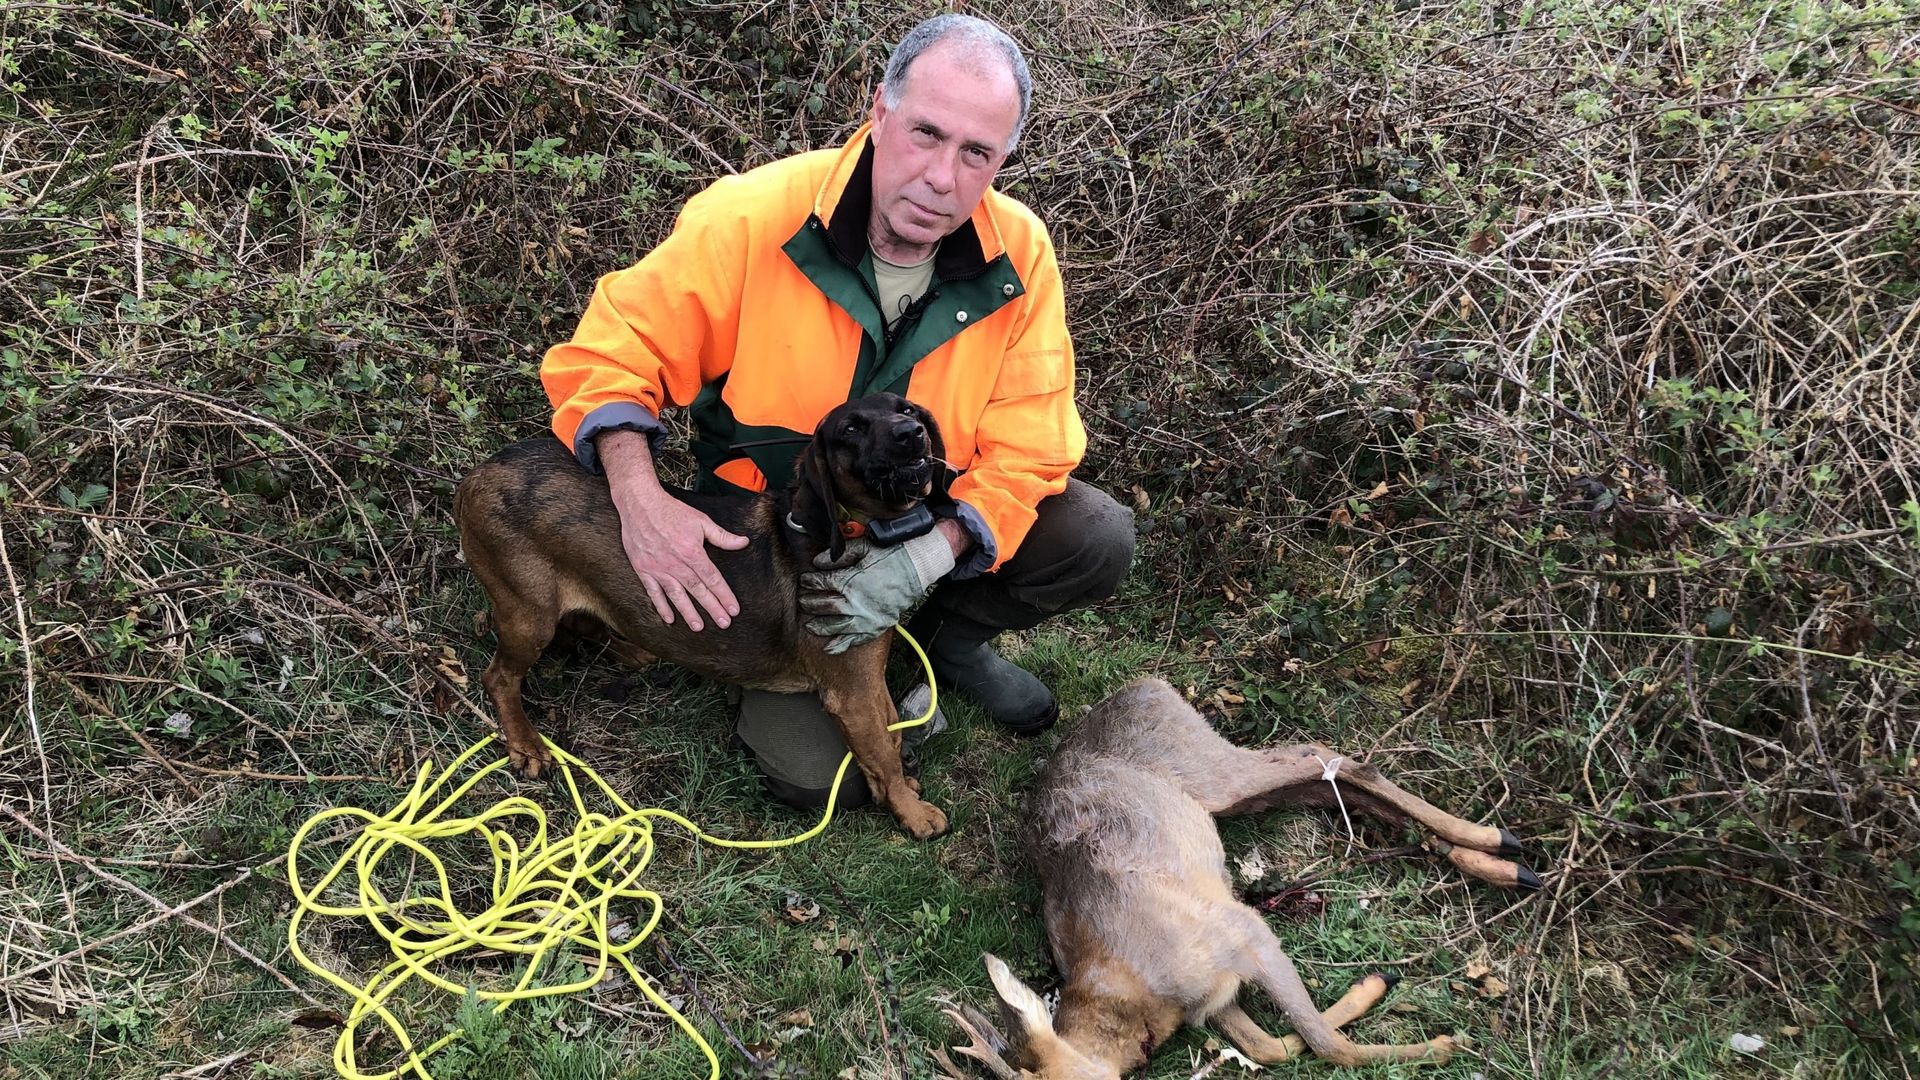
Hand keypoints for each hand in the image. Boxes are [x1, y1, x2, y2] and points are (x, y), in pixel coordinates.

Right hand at [600, 430, 748, 630]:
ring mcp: (659, 568)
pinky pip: (653, 592)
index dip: (724, 595)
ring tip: (699, 627)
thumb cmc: (672, 511)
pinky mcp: (644, 569)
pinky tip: (669, 619)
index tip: (734, 609)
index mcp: (692, 552)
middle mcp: (676, 563)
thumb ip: (722, 536)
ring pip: (676, 595)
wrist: (640, 504)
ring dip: (688, 612)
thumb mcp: (701, 520)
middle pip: (698, 590)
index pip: (712, 578)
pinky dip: (661, 606)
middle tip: (724, 623)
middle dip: (712, 608)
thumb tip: (743, 542)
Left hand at [799, 531, 956, 653]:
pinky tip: (829, 647)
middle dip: (810, 604)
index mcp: (850, 581)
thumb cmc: (890, 555)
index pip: (822, 584)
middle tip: (802, 602)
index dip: (810, 582)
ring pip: (836, 626)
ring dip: (820, 627)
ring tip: (809, 626)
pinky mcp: (877, 625)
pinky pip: (857, 640)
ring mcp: (866, 616)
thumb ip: (839, 555)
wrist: (916, 568)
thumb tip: (817, 562)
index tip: (805, 581)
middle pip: (825, 607)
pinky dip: (842, 645)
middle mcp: (856, 602)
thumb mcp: (863, 548)